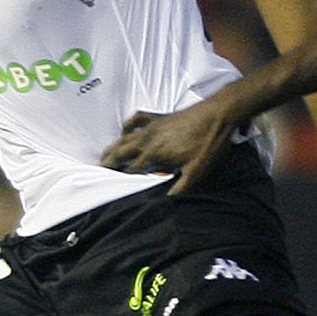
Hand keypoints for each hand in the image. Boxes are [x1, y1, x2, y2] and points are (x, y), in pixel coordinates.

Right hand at [101, 102, 234, 191]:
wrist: (218, 113)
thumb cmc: (209, 143)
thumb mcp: (197, 171)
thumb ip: (180, 188)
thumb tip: (166, 201)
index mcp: (155, 154)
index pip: (130, 170)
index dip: (120, 179)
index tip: (111, 186)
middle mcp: (148, 139)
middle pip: (121, 152)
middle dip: (109, 163)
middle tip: (98, 171)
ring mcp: (152, 126)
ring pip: (125, 137)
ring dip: (114, 147)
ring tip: (104, 156)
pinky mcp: (159, 117)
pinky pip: (136, 119)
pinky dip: (128, 126)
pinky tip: (125, 131)